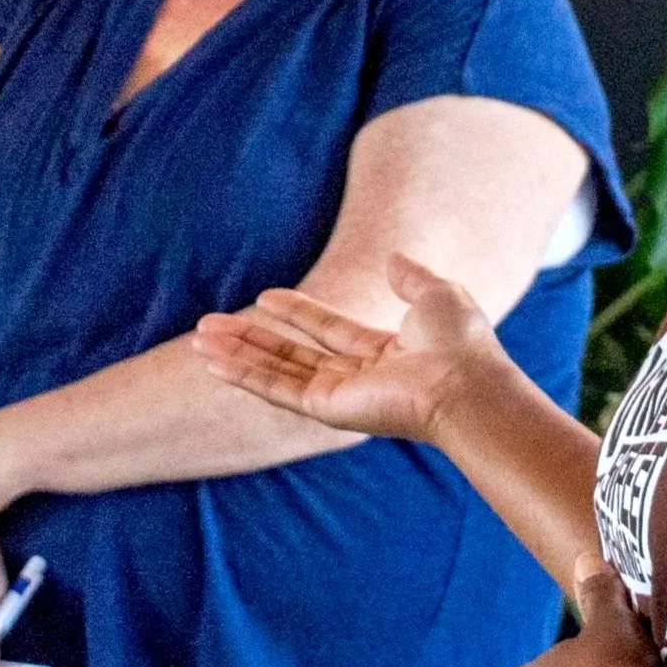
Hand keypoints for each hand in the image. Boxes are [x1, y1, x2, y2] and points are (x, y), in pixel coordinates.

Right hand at [194, 252, 508, 449]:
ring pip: (277, 372)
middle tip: (210, 323)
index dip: (297, 313)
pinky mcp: (328, 409)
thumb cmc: (461, 343)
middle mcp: (360, 378)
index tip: (265, 296)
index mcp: (387, 352)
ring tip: (199, 339)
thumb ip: (411, 278)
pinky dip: (242, 374)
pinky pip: (276, 388)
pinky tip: (211, 361)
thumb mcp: (438, 295)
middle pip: (293, 354)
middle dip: (251, 339)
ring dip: (236, 356)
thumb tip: (394, 256)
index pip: (329, 331)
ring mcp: (342, 396)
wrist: (466, 383)